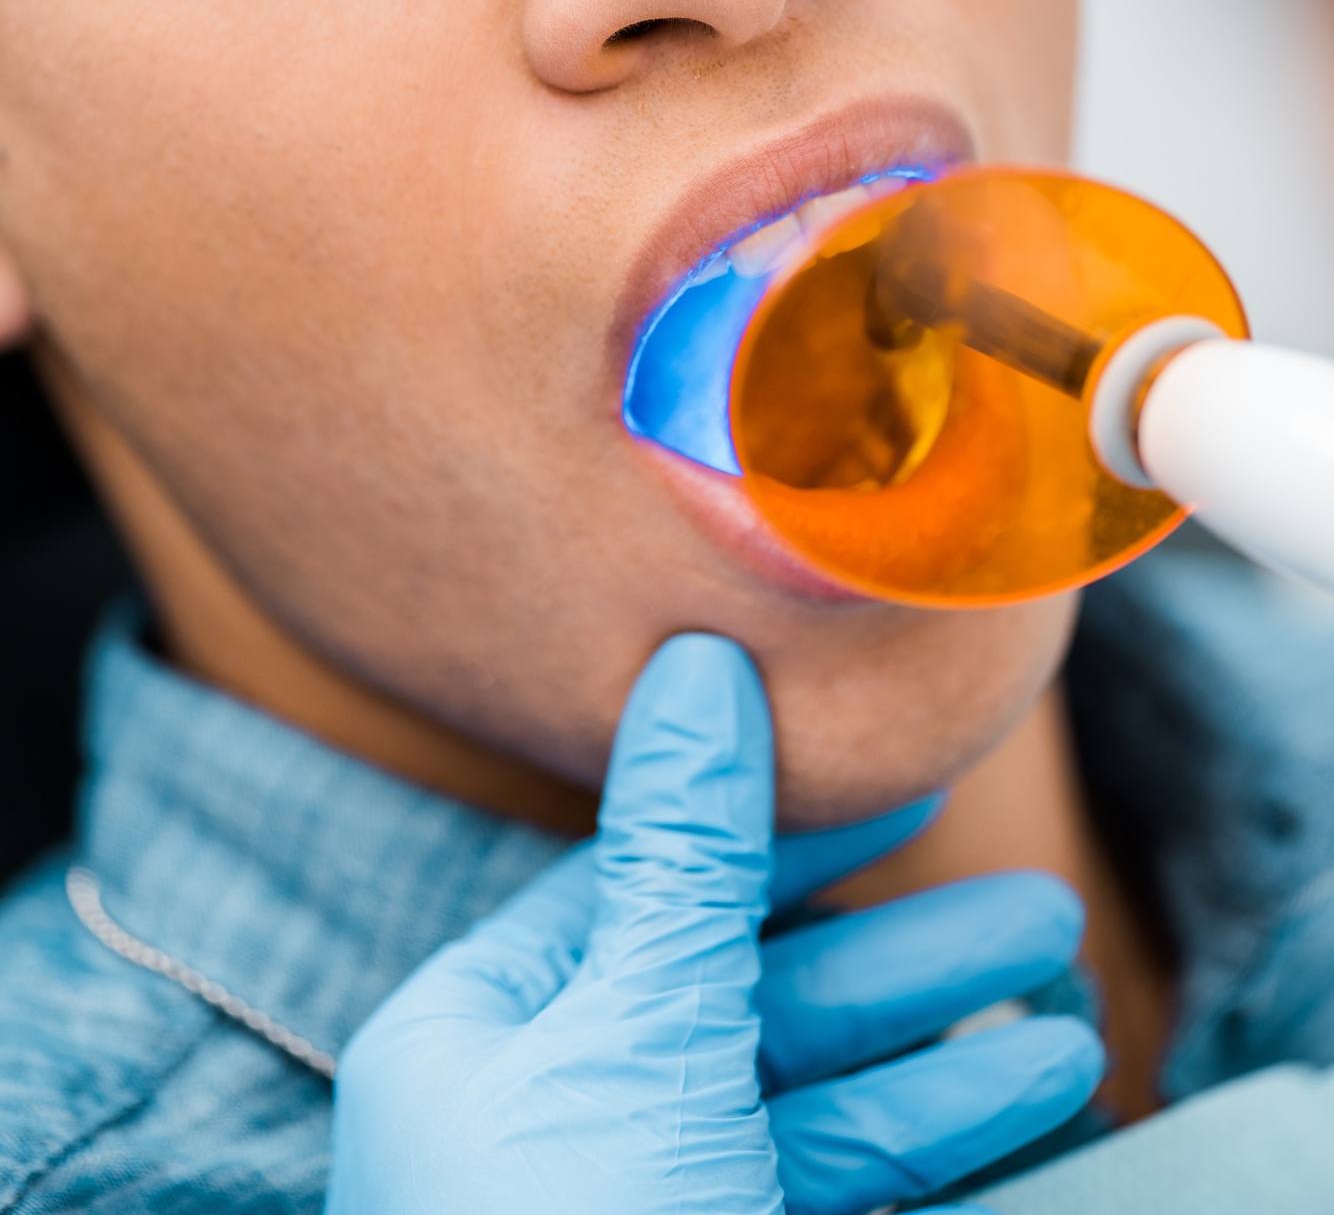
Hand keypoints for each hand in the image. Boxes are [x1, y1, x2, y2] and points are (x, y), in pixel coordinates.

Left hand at [326, 635, 1100, 1213]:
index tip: (893, 785)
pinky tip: (1029, 1088)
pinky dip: (931, 1134)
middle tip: (1030, 904)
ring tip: (1065, 991)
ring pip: (806, 1092)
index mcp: (476, 1036)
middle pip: (745, 988)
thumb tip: (698, 667)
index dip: (772, 829)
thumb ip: (685, 856)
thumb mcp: (641, 1033)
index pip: (641, 885)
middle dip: (896, 951)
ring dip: (938, 1044)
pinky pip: (833, 1177)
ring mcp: (639, 1198)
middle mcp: (547, 1113)